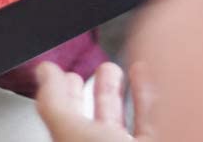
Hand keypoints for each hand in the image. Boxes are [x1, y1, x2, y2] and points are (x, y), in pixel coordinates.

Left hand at [36, 61, 157, 141]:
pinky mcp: (160, 139)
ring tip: (116, 69)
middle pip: (97, 120)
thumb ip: (54, 102)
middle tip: (97, 68)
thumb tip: (42, 72)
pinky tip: (145, 75)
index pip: (65, 122)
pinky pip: (150, 115)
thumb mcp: (71, 132)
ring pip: (122, 118)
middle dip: (96, 91)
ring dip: (118, 91)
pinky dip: (146, 92)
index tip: (65, 75)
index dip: (63, 97)